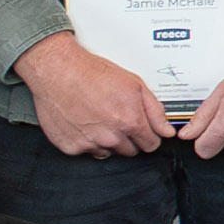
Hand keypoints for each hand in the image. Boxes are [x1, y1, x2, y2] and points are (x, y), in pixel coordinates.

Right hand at [14, 31, 175, 158]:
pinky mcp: (71, 147)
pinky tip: (82, 122)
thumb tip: (167, 130)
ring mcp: (89, 144)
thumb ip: (155, 110)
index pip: (150, 145)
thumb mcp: (133, 84)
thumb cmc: (91, 73)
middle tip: (116, 118)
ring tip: (97, 117)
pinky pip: (85, 151)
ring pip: (107, 152)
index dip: (147, 135)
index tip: (141, 129)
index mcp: (130, 122)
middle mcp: (111, 137)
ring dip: (106, 140)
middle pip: (130, 151)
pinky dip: (85, 140)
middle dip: (127, 138)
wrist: (57, 71)